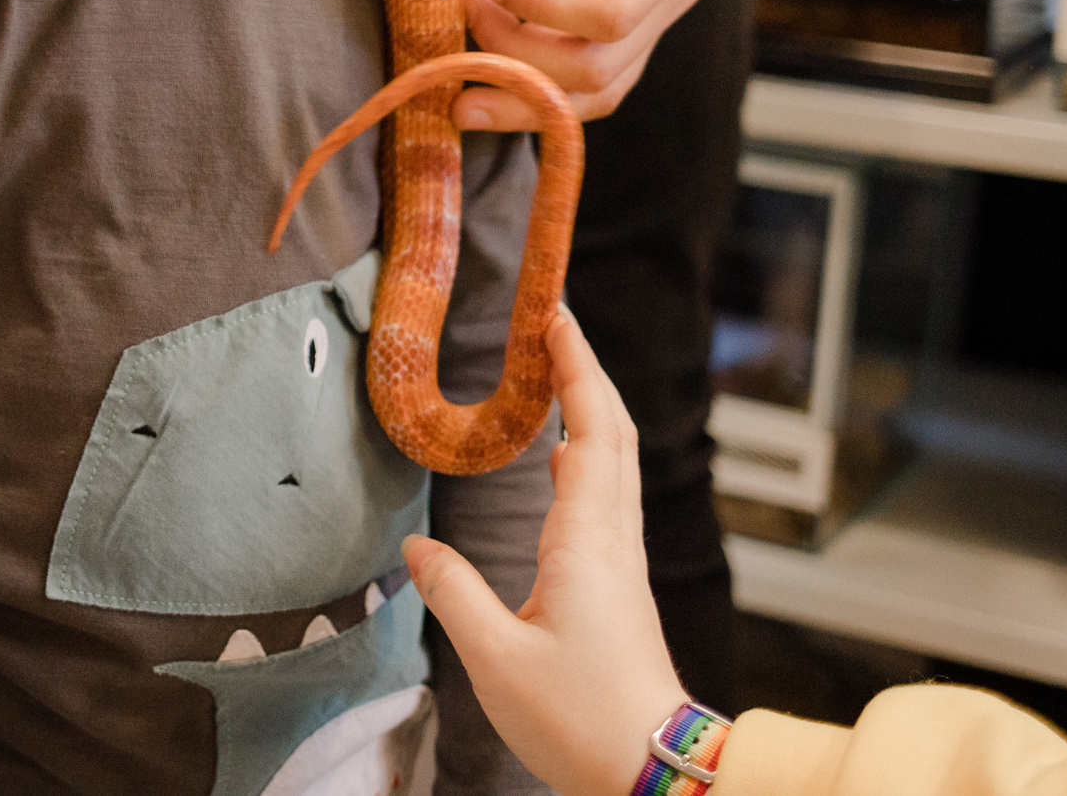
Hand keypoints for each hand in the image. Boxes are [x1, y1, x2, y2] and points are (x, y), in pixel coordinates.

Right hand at [403, 309, 689, 795]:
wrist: (650, 769)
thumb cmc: (580, 718)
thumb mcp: (496, 660)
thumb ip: (454, 595)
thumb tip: (416, 549)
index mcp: (586, 543)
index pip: (590, 431)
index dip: (576, 368)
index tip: (555, 317)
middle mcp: (613, 540)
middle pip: (614, 433)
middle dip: (586, 372)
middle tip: (553, 325)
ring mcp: (622, 561)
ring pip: (617, 462)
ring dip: (590, 408)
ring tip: (553, 373)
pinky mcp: (619, 585)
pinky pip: (609, 495)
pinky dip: (590, 454)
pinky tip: (566, 457)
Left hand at [456, 0, 718, 130]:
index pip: (613, 11)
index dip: (541, 9)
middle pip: (601, 65)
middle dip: (520, 59)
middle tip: (452, 16)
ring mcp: (652, 12)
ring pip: (596, 90)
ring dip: (525, 98)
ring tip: (453, 90)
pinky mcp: (623, 20)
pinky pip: (587, 79)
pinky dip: (537, 93)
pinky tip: (483, 85)